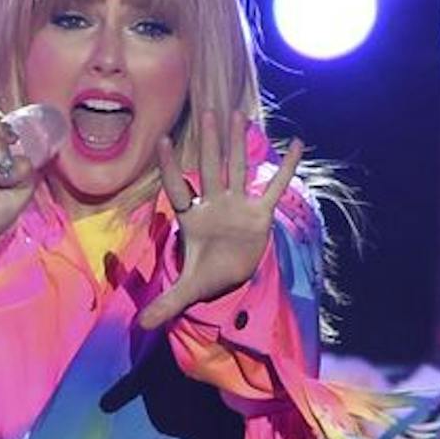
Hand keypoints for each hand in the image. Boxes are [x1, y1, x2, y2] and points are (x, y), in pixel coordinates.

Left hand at [135, 108, 304, 330]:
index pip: (178, 188)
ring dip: (238, 144)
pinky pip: (273, 187)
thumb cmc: (205, 274)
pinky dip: (285, 169)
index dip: (171, 167)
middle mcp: (213, 205)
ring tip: (237, 115)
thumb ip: (165, 303)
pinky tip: (296, 143)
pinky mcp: (260, 213)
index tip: (164, 141)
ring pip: (237, 169)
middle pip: (209, 168)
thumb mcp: (186, 290)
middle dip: (209, 143)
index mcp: (191, 218)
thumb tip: (142, 326)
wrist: (232, 278)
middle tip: (207, 112)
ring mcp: (237, 206)